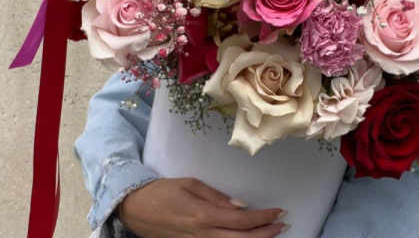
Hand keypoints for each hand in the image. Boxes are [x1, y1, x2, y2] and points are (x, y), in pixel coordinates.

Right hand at [118, 177, 288, 237]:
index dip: (262, 218)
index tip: (278, 211)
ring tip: (272, 234)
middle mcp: (202, 235)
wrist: (135, 208)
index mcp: (203, 216)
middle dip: (265, 234)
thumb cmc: (162, 191)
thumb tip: (241, 205)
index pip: (241, 221)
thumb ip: (216, 196)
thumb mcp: (190, 184)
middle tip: (283, 225)